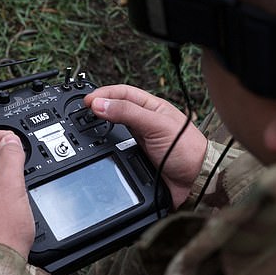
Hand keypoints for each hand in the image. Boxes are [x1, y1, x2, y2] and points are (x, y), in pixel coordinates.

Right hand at [84, 85, 207, 207]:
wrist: (196, 181)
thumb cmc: (187, 149)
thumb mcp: (156, 125)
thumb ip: (129, 113)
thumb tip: (100, 104)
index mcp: (150, 107)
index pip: (122, 93)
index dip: (103, 94)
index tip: (86, 101)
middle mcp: (143, 123)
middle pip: (114, 111)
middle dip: (97, 110)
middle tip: (79, 114)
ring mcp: (138, 141)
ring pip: (112, 132)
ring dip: (98, 132)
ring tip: (83, 131)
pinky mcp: (135, 160)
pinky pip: (115, 153)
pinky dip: (104, 152)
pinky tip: (96, 153)